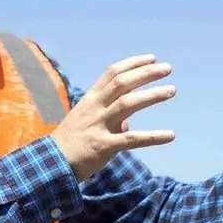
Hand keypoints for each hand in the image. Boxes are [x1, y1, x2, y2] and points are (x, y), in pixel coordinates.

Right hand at [50, 54, 175, 180]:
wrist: (51, 163)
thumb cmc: (69, 142)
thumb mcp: (85, 123)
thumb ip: (108, 121)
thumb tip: (127, 127)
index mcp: (90, 99)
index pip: (112, 73)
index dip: (133, 64)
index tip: (151, 58)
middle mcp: (95, 108)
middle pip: (122, 83)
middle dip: (146, 73)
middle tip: (167, 68)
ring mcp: (99, 126)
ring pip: (127, 104)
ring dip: (152, 95)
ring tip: (171, 90)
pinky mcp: (104, 146)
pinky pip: (132, 140)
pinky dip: (153, 137)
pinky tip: (170, 135)